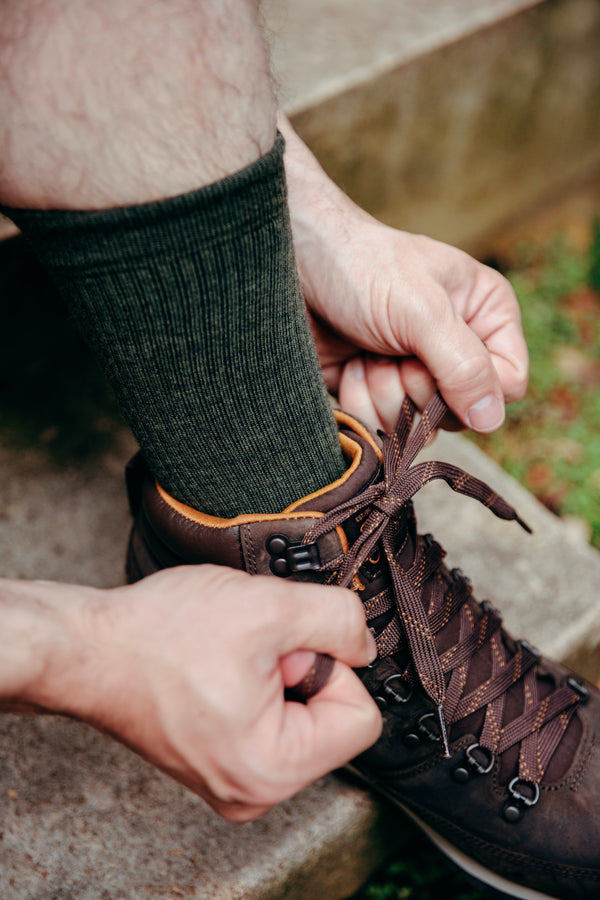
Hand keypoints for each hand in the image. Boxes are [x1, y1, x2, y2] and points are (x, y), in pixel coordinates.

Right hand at [0, 567, 379, 821]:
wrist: (87, 648)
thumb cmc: (159, 635)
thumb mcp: (269, 606)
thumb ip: (339, 620)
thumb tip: (365, 644)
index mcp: (273, 770)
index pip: (363, 718)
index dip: (332, 667)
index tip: (284, 649)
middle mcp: (254, 790)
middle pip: (330, 718)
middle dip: (300, 669)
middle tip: (249, 650)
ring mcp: (233, 779)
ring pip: (299, 713)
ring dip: (276, 671)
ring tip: (229, 655)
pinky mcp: (216, 760)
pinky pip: (268, 718)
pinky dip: (255, 681)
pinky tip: (217, 666)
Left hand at [280, 116, 527, 433]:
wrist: (289, 264)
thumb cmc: (359, 268)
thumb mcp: (421, 310)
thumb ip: (462, 366)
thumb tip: (491, 421)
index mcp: (483, 315)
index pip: (506, 383)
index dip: (473, 387)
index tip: (434, 363)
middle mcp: (454, 348)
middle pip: (459, 413)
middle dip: (416, 388)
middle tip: (390, 350)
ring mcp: (412, 373)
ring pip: (417, 426)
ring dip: (383, 393)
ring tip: (365, 352)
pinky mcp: (373, 392)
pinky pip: (379, 428)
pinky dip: (358, 401)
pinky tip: (348, 366)